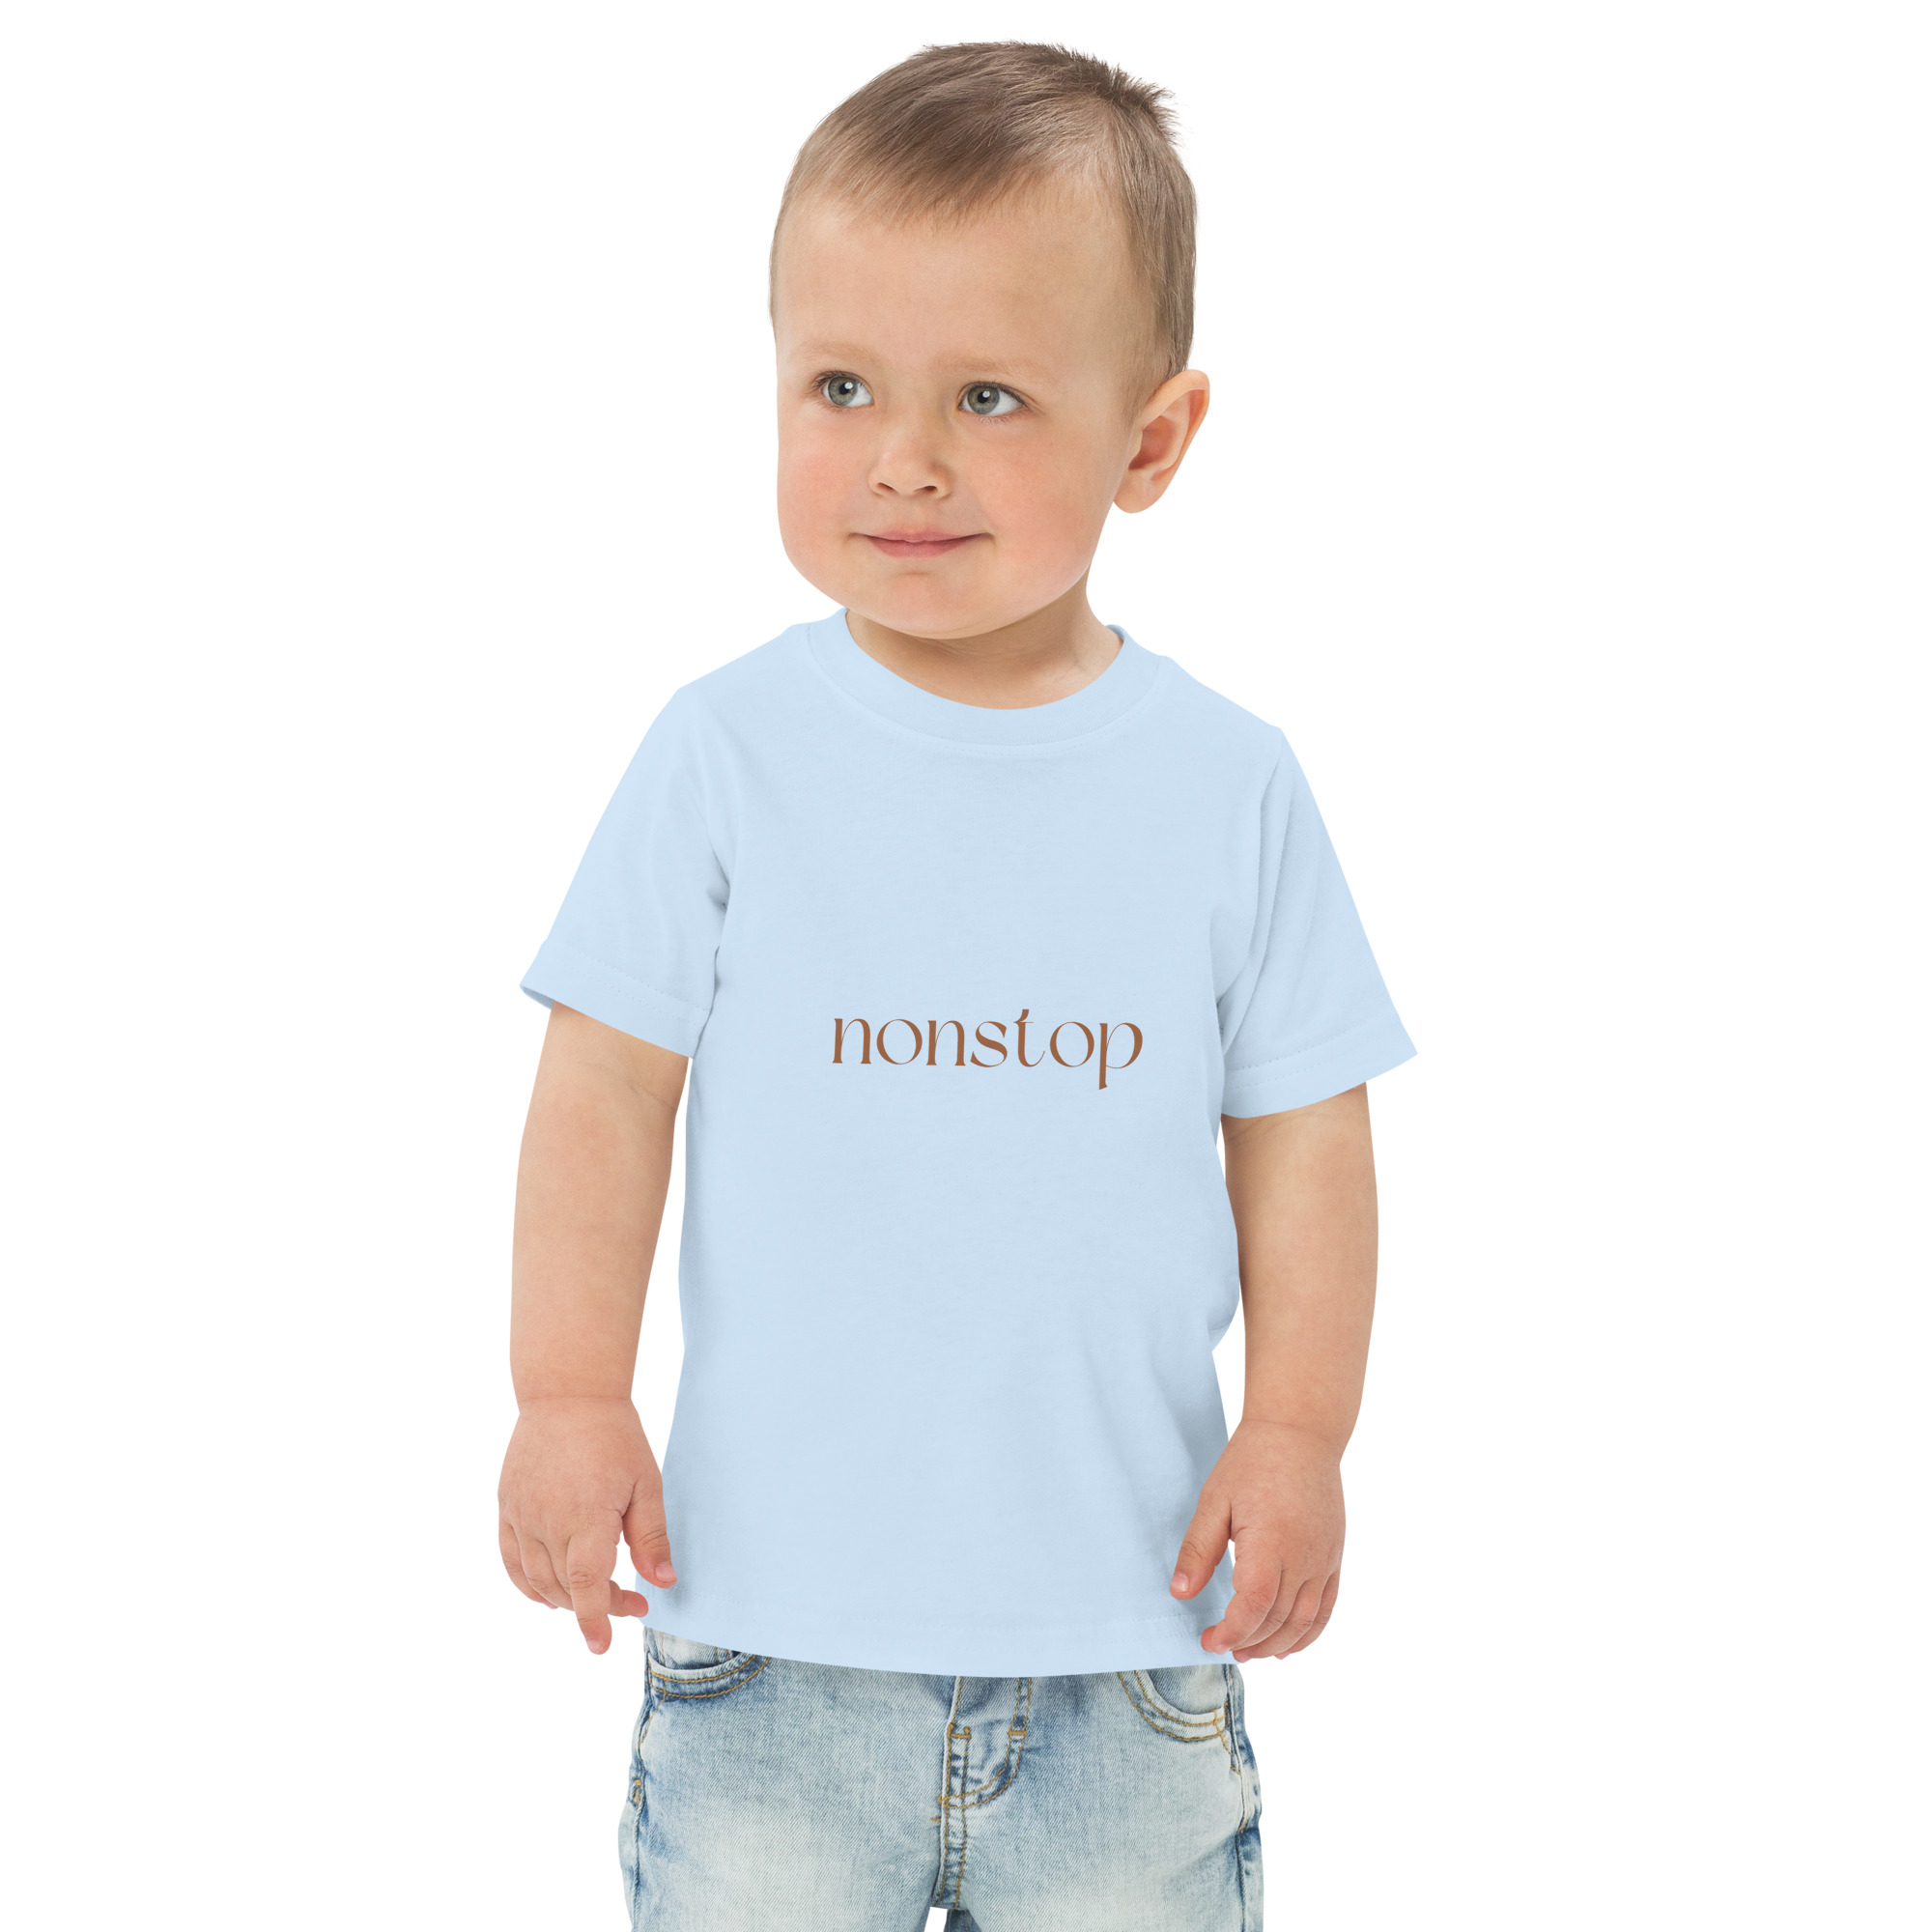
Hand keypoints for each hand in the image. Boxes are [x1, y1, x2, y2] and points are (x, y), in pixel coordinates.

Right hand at [497, 1395, 676, 1654]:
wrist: (567, 1394)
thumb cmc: (614, 1437)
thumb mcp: (645, 1483)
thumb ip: (651, 1536)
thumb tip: (662, 1582)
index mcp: (586, 1518)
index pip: (585, 1586)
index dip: (594, 1621)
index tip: (602, 1646)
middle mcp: (547, 1522)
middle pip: (565, 1588)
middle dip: (597, 1606)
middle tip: (631, 1600)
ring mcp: (521, 1515)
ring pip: (536, 1579)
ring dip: (564, 1599)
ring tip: (595, 1593)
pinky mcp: (506, 1507)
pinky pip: (510, 1560)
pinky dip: (526, 1584)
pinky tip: (547, 1594)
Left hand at [1169, 1419, 1344, 1660]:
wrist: (1300, 1433)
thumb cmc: (1252, 1461)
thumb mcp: (1215, 1501)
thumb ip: (1199, 1550)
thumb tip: (1180, 1593)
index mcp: (1270, 1543)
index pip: (1254, 1608)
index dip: (1231, 1632)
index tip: (1208, 1639)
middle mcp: (1303, 1557)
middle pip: (1279, 1620)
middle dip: (1249, 1644)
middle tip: (1223, 1648)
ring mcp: (1324, 1559)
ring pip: (1305, 1621)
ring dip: (1277, 1645)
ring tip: (1250, 1652)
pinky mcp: (1334, 1555)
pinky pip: (1327, 1606)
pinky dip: (1310, 1633)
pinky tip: (1289, 1645)